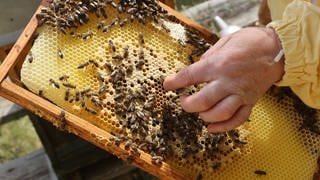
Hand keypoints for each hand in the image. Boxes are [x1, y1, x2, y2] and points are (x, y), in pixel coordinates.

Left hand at [163, 27, 283, 132]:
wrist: (277, 49)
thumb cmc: (249, 42)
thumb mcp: (224, 42)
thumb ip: (208, 58)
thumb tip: (196, 70)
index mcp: (218, 64)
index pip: (190, 76)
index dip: (175, 82)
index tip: (168, 85)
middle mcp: (228, 81)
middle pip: (203, 101)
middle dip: (188, 105)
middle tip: (184, 102)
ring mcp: (240, 93)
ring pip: (219, 113)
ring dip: (205, 117)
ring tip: (199, 113)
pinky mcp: (250, 101)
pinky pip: (237, 119)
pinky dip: (223, 127)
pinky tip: (212, 128)